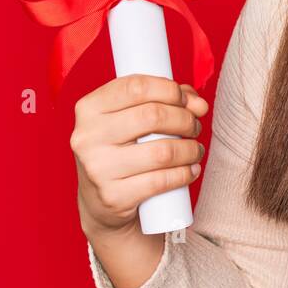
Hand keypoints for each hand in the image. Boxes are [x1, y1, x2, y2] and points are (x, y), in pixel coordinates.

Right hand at [72, 74, 210, 235]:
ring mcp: (98, 168)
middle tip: (194, 127)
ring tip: (195, 150)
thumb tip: (199, 104)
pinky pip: (161, 181)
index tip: (186, 101)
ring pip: (162, 151)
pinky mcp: (113, 196)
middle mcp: (88, 137)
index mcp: (89, 108)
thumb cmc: (121, 150)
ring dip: (190, 149)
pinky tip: (190, 170)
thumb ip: (164, 101)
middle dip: (185, 119)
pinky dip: (185, 174)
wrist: (99, 201)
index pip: (136, 87)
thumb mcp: (131, 119)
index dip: (169, 89)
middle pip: (153, 116)